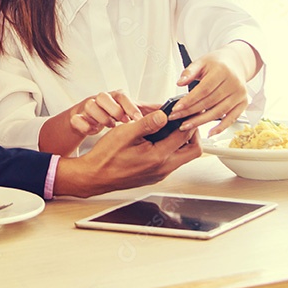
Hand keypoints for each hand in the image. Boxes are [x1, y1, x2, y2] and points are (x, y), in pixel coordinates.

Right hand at [38, 90, 141, 155]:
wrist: (87, 121)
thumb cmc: (112, 115)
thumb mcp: (129, 111)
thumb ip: (145, 110)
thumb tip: (165, 108)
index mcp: (114, 97)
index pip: (122, 96)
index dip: (129, 107)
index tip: (137, 119)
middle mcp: (100, 99)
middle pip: (104, 97)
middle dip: (114, 110)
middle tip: (122, 121)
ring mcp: (87, 107)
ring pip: (89, 105)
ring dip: (100, 117)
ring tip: (109, 126)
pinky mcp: (76, 117)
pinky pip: (76, 119)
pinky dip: (84, 126)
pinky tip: (93, 131)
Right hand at [52, 111, 201, 196]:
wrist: (94, 176)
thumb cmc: (106, 157)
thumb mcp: (125, 133)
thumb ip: (147, 123)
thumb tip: (164, 115)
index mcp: (157, 157)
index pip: (185, 137)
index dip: (187, 120)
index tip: (186, 111)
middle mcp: (162, 169)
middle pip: (193, 151)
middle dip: (192, 134)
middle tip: (183, 121)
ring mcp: (159, 174)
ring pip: (183, 157)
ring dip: (182, 142)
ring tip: (171, 127)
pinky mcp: (154, 175)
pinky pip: (172, 161)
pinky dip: (172, 149)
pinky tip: (160, 139)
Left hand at [170, 42, 260, 136]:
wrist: (236, 62)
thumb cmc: (217, 63)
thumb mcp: (202, 61)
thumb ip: (189, 72)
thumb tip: (180, 82)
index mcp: (222, 71)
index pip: (203, 89)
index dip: (189, 100)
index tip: (176, 108)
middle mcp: (234, 83)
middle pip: (209, 102)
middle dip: (191, 112)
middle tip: (176, 118)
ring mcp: (240, 95)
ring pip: (218, 112)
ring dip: (201, 122)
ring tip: (186, 125)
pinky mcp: (243, 103)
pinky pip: (231, 118)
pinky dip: (221, 127)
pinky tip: (209, 132)